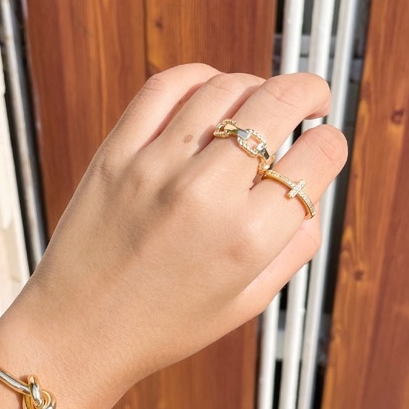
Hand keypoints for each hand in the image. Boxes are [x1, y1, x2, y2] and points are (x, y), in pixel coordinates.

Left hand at [3, 64, 346, 406]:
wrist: (78, 331)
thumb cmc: (163, 324)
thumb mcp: (247, 302)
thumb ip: (293, 248)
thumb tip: (310, 192)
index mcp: (249, 238)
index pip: (318, 155)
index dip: (330, 144)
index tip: (321, 145)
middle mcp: (206, 195)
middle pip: (278, 104)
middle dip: (309, 92)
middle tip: (311, 97)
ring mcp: (156, 167)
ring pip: (226, 88)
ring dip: (256, 85)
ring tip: (258, 102)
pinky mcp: (116, 153)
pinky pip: (164, 88)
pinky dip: (198, 77)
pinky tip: (210, 92)